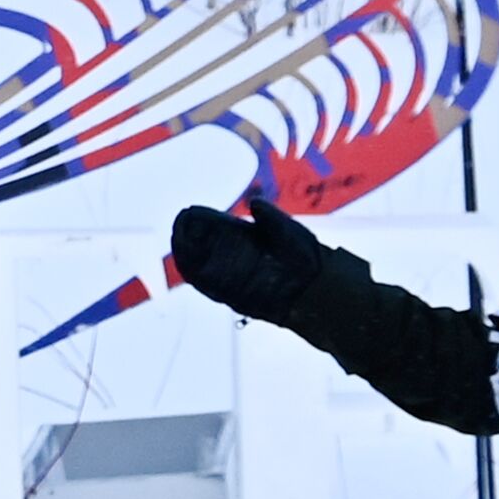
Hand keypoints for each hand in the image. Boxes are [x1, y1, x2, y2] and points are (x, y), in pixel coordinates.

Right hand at [161, 197, 334, 320]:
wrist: (319, 289)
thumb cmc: (307, 256)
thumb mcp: (289, 231)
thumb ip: (271, 218)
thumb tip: (253, 203)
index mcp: (245, 237)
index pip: (215, 227)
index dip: (200, 221)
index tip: (188, 214)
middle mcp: (235, 256)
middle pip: (203, 246)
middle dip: (189, 238)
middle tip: (179, 230)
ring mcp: (233, 276)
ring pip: (203, 266)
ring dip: (189, 258)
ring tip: (179, 247)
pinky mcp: (235, 295)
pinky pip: (211, 288)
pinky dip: (199, 279)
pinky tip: (189, 269)